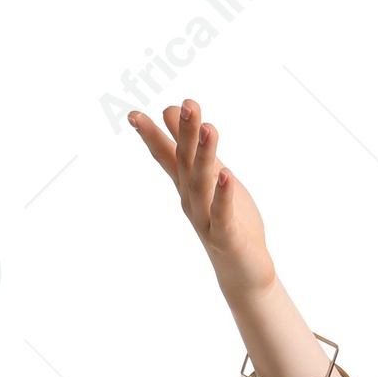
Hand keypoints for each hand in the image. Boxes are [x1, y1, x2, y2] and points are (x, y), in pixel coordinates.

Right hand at [127, 98, 274, 301]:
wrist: (244, 271)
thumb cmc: (229, 222)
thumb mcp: (210, 180)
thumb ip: (193, 149)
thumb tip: (170, 110)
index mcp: (187, 185)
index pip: (167, 156)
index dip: (152, 136)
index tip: (133, 115)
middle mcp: (191, 200)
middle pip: (186, 163)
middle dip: (185, 134)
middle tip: (186, 105)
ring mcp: (206, 219)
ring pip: (202, 184)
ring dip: (205, 156)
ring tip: (209, 128)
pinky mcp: (226, 237)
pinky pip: (222, 214)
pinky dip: (223, 195)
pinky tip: (226, 175)